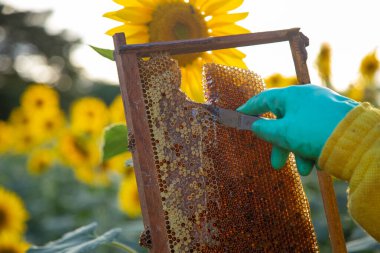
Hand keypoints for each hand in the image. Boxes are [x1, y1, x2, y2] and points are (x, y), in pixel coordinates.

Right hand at [237, 84, 358, 175]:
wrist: (357, 141)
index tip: (239, 116)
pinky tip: (317, 164)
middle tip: (276, 164)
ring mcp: (322, 109)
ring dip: (298, 152)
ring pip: (299, 131)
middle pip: (283, 121)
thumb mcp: (283, 133)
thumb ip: (264, 129)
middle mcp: (307, 99)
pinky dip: (312, 149)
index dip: (249, 109)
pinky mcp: (334, 120)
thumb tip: (255, 126)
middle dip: (280, 145)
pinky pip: (314, 134)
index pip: (263, 99)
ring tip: (305, 170)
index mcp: (292, 95)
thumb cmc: (314, 132)